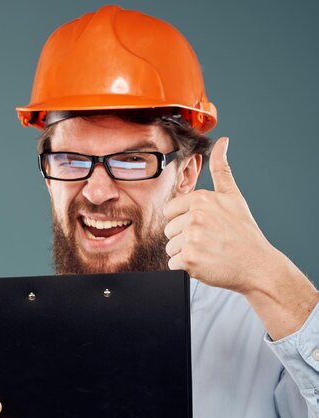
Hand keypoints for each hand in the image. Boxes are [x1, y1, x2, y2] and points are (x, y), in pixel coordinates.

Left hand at [162, 137, 276, 293]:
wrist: (258, 265)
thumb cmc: (243, 232)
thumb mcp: (233, 197)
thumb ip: (222, 169)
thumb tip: (222, 142)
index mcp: (202, 199)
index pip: (169, 210)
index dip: (183, 220)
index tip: (203, 226)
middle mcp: (195, 217)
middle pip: (168, 230)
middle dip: (184, 237)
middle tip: (208, 240)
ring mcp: (192, 239)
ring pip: (170, 248)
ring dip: (185, 253)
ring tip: (207, 251)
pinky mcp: (190, 260)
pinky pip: (173, 264)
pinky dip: (186, 268)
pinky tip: (205, 263)